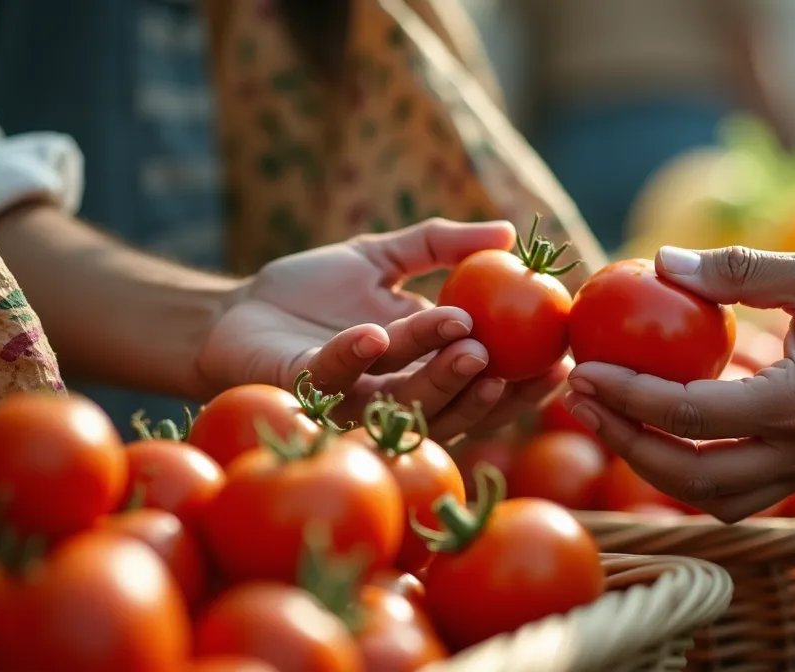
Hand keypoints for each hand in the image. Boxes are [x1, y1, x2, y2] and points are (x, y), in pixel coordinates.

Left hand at [197, 219, 567, 442]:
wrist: (232, 311)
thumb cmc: (308, 289)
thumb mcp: (383, 255)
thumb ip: (443, 243)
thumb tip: (508, 231)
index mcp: (420, 367)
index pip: (484, 382)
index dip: (524, 378)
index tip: (562, 358)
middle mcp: (393, 395)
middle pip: (454, 404)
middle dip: (489, 388)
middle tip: (517, 361)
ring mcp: (350, 401)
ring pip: (405, 401)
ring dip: (436, 375)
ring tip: (465, 341)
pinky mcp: (304, 394)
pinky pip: (333, 382)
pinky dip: (354, 358)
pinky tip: (373, 333)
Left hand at [563, 245, 794, 522]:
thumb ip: (740, 271)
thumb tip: (661, 261)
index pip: (689, 415)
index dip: (626, 395)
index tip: (583, 368)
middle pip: (688, 477)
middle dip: (622, 443)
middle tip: (578, 399)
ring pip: (709, 499)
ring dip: (650, 466)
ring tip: (607, 417)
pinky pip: (733, 492)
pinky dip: (687, 471)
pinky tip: (658, 428)